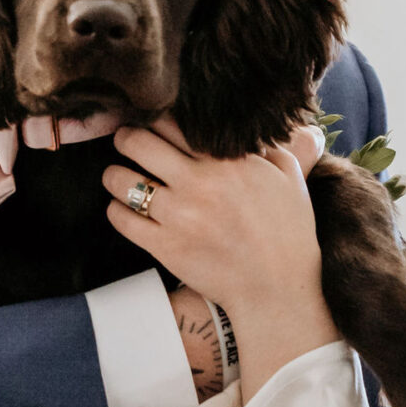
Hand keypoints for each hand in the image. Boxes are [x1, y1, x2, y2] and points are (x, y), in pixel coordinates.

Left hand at [107, 117, 338, 397]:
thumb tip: (254, 130)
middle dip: (125, 137)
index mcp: (227, 160)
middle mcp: (198, 182)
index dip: (155, 118)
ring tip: (118, 176)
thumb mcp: (290, 178)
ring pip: (121, 180)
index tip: (152, 122)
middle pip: (138, 142)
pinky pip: (121, 219)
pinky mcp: (165, 247)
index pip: (172, 122)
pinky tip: (123, 209)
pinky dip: (116, 210)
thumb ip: (270, 147)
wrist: (278, 288)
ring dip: (114, 175)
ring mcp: (179, 215)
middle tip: (125, 140)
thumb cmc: (289, 233)